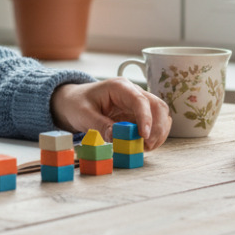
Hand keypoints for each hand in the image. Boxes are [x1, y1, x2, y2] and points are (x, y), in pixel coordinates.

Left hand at [49, 79, 170, 149]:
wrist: (74, 102)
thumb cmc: (77, 104)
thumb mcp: (83, 114)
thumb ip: (99, 124)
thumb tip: (115, 137)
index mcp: (119, 87)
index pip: (140, 100)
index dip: (145, 118)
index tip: (144, 136)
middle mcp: (133, 92)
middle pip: (158, 106)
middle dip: (157, 127)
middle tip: (147, 145)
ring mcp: (138, 104)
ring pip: (161, 115)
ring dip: (158, 133)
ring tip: (145, 147)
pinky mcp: (138, 115)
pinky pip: (154, 124)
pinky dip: (154, 136)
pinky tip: (144, 145)